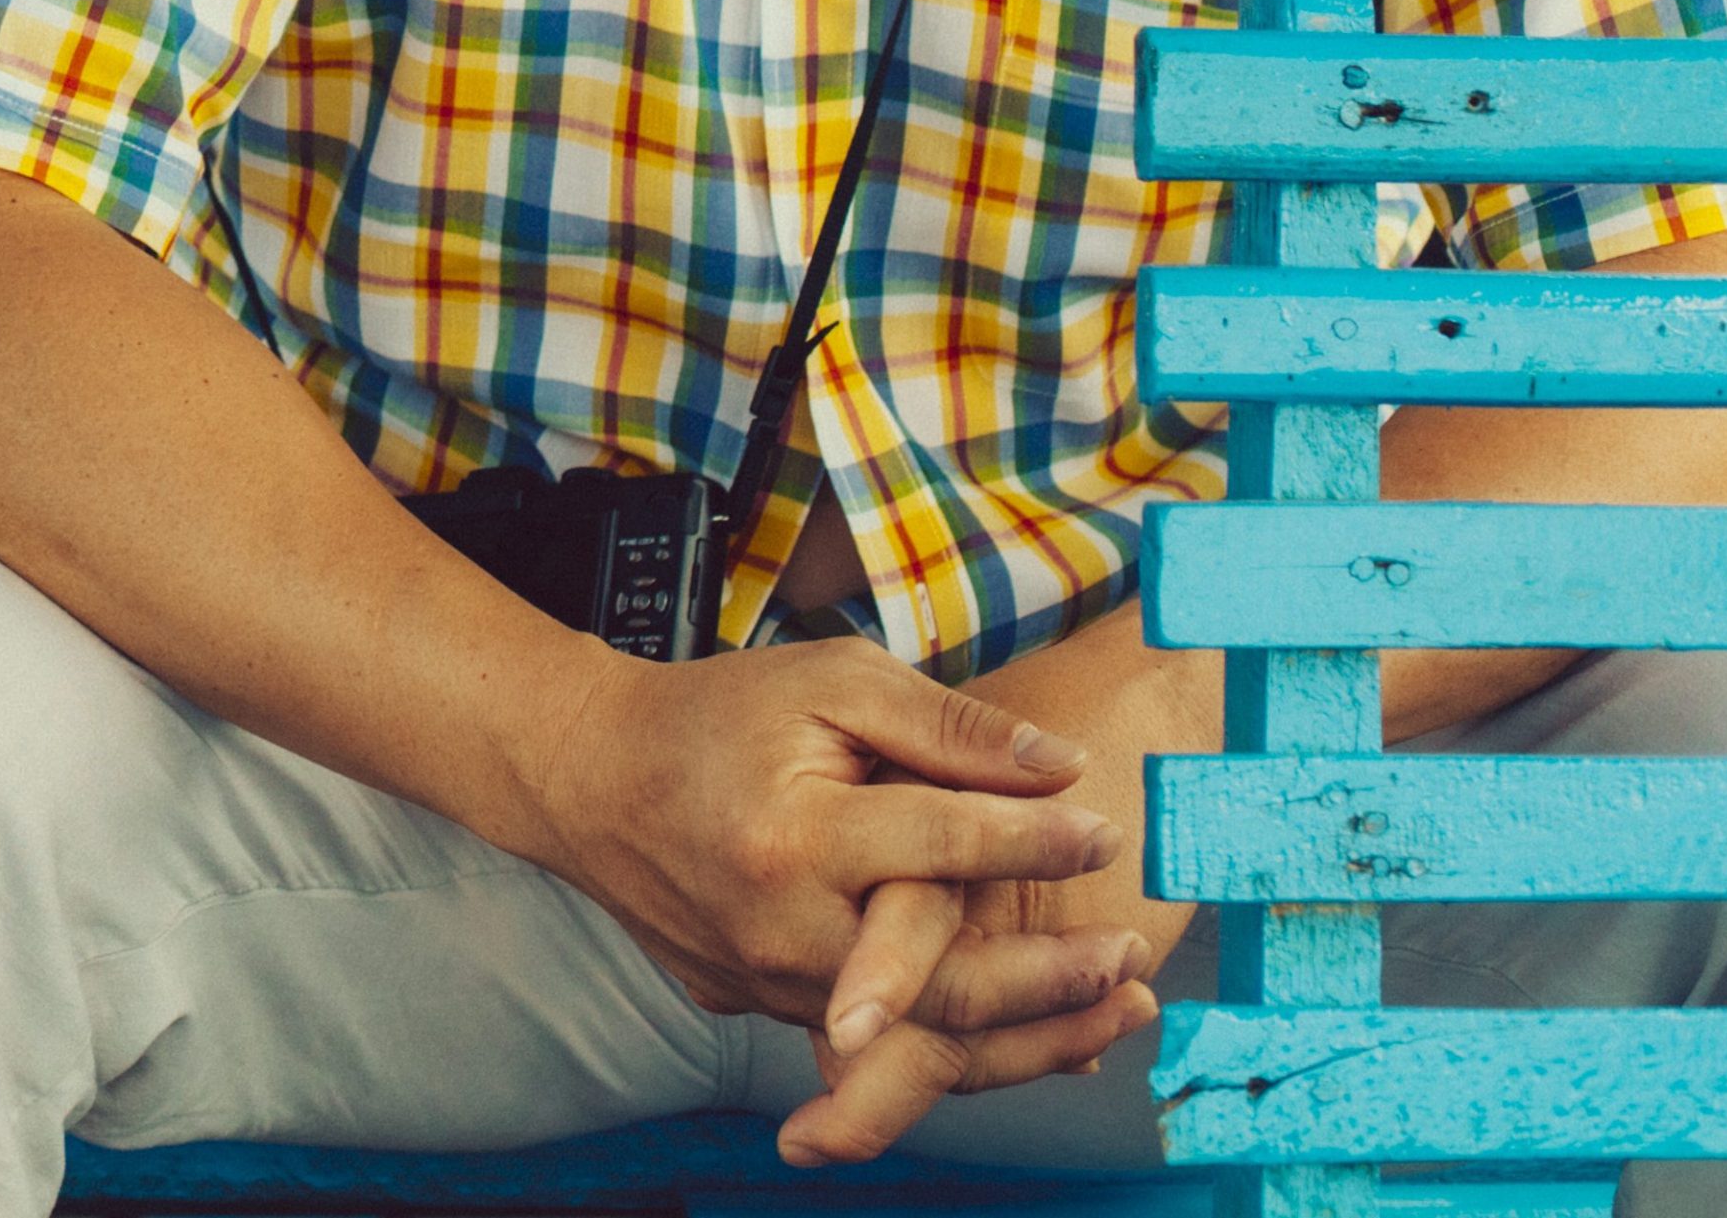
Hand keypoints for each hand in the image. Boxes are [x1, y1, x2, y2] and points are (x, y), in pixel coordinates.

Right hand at [519, 638, 1153, 1162]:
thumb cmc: (718, 714)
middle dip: (1051, 977)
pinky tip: (1037, 1034)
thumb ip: (941, 725)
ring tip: (1112, 1013)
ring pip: (921, 1037)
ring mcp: (769, 987)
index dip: (1033, 840)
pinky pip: (878, 1045)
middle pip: (944, 981)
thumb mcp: (827, 682)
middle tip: (1133, 956)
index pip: (942, 843)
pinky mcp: (761, 1013)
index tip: (1108, 829)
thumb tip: (1058, 769)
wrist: (593, 780)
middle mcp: (782, 931)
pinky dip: (961, 1044)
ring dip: (1028, 1032)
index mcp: (794, 836)